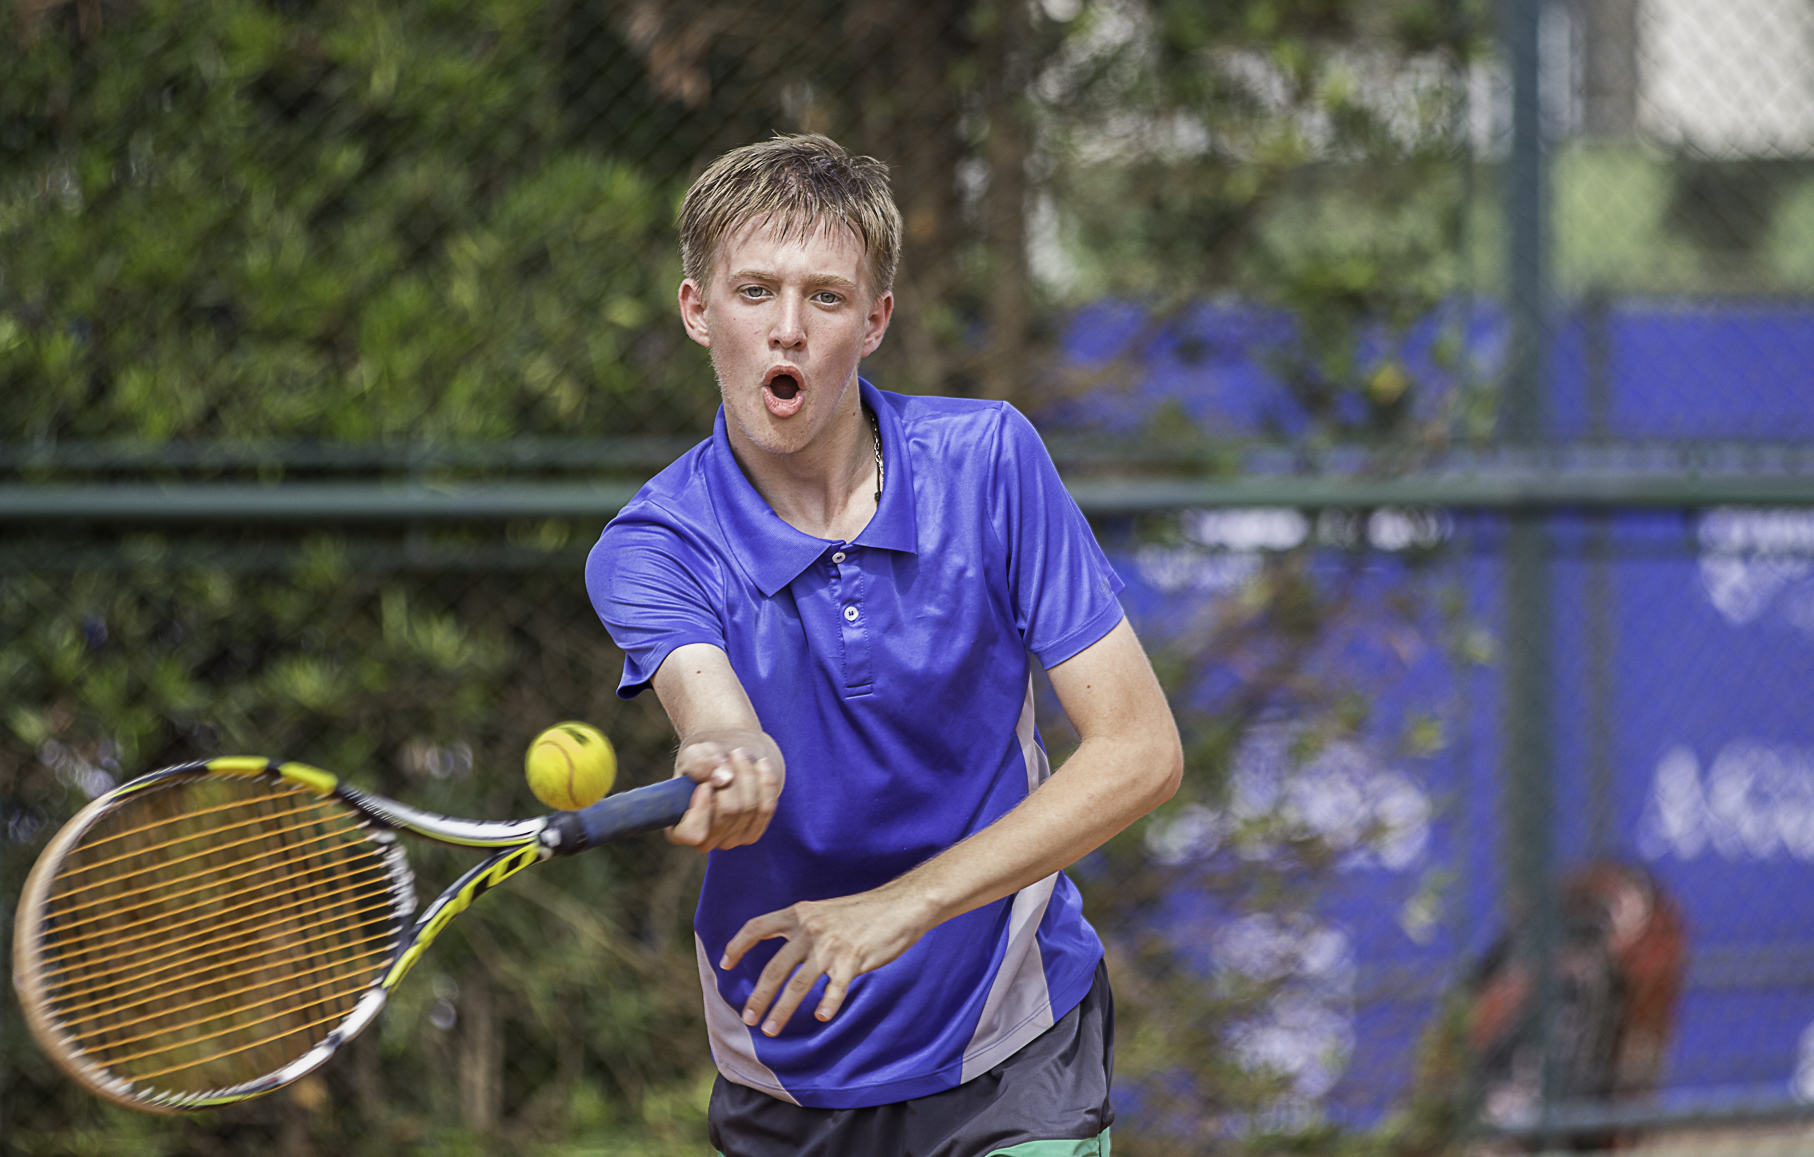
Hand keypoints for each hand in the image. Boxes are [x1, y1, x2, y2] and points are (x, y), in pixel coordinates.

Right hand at [668, 743, 780, 851]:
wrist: (726, 766)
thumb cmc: (702, 763)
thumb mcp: (694, 756)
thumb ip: (700, 763)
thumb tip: (722, 778)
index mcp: (679, 829)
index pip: (691, 832)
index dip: (701, 809)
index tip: (706, 784)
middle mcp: (704, 842)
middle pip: (728, 812)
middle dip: (733, 778)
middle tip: (731, 754)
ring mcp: (729, 841)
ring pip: (748, 808)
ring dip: (748, 775)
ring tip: (741, 755)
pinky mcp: (751, 835)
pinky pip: (766, 810)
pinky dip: (766, 783)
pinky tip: (762, 764)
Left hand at [720, 889, 935, 1035]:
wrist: (900, 904)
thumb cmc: (863, 912)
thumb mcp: (824, 911)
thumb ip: (803, 928)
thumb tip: (783, 954)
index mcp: (799, 914)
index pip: (756, 927)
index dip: (737, 945)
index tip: (725, 965)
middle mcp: (809, 928)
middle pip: (773, 968)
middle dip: (757, 997)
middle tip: (747, 1019)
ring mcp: (830, 945)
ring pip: (797, 985)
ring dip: (781, 1011)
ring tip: (770, 1030)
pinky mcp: (853, 959)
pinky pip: (834, 988)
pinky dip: (827, 1005)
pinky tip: (821, 1018)